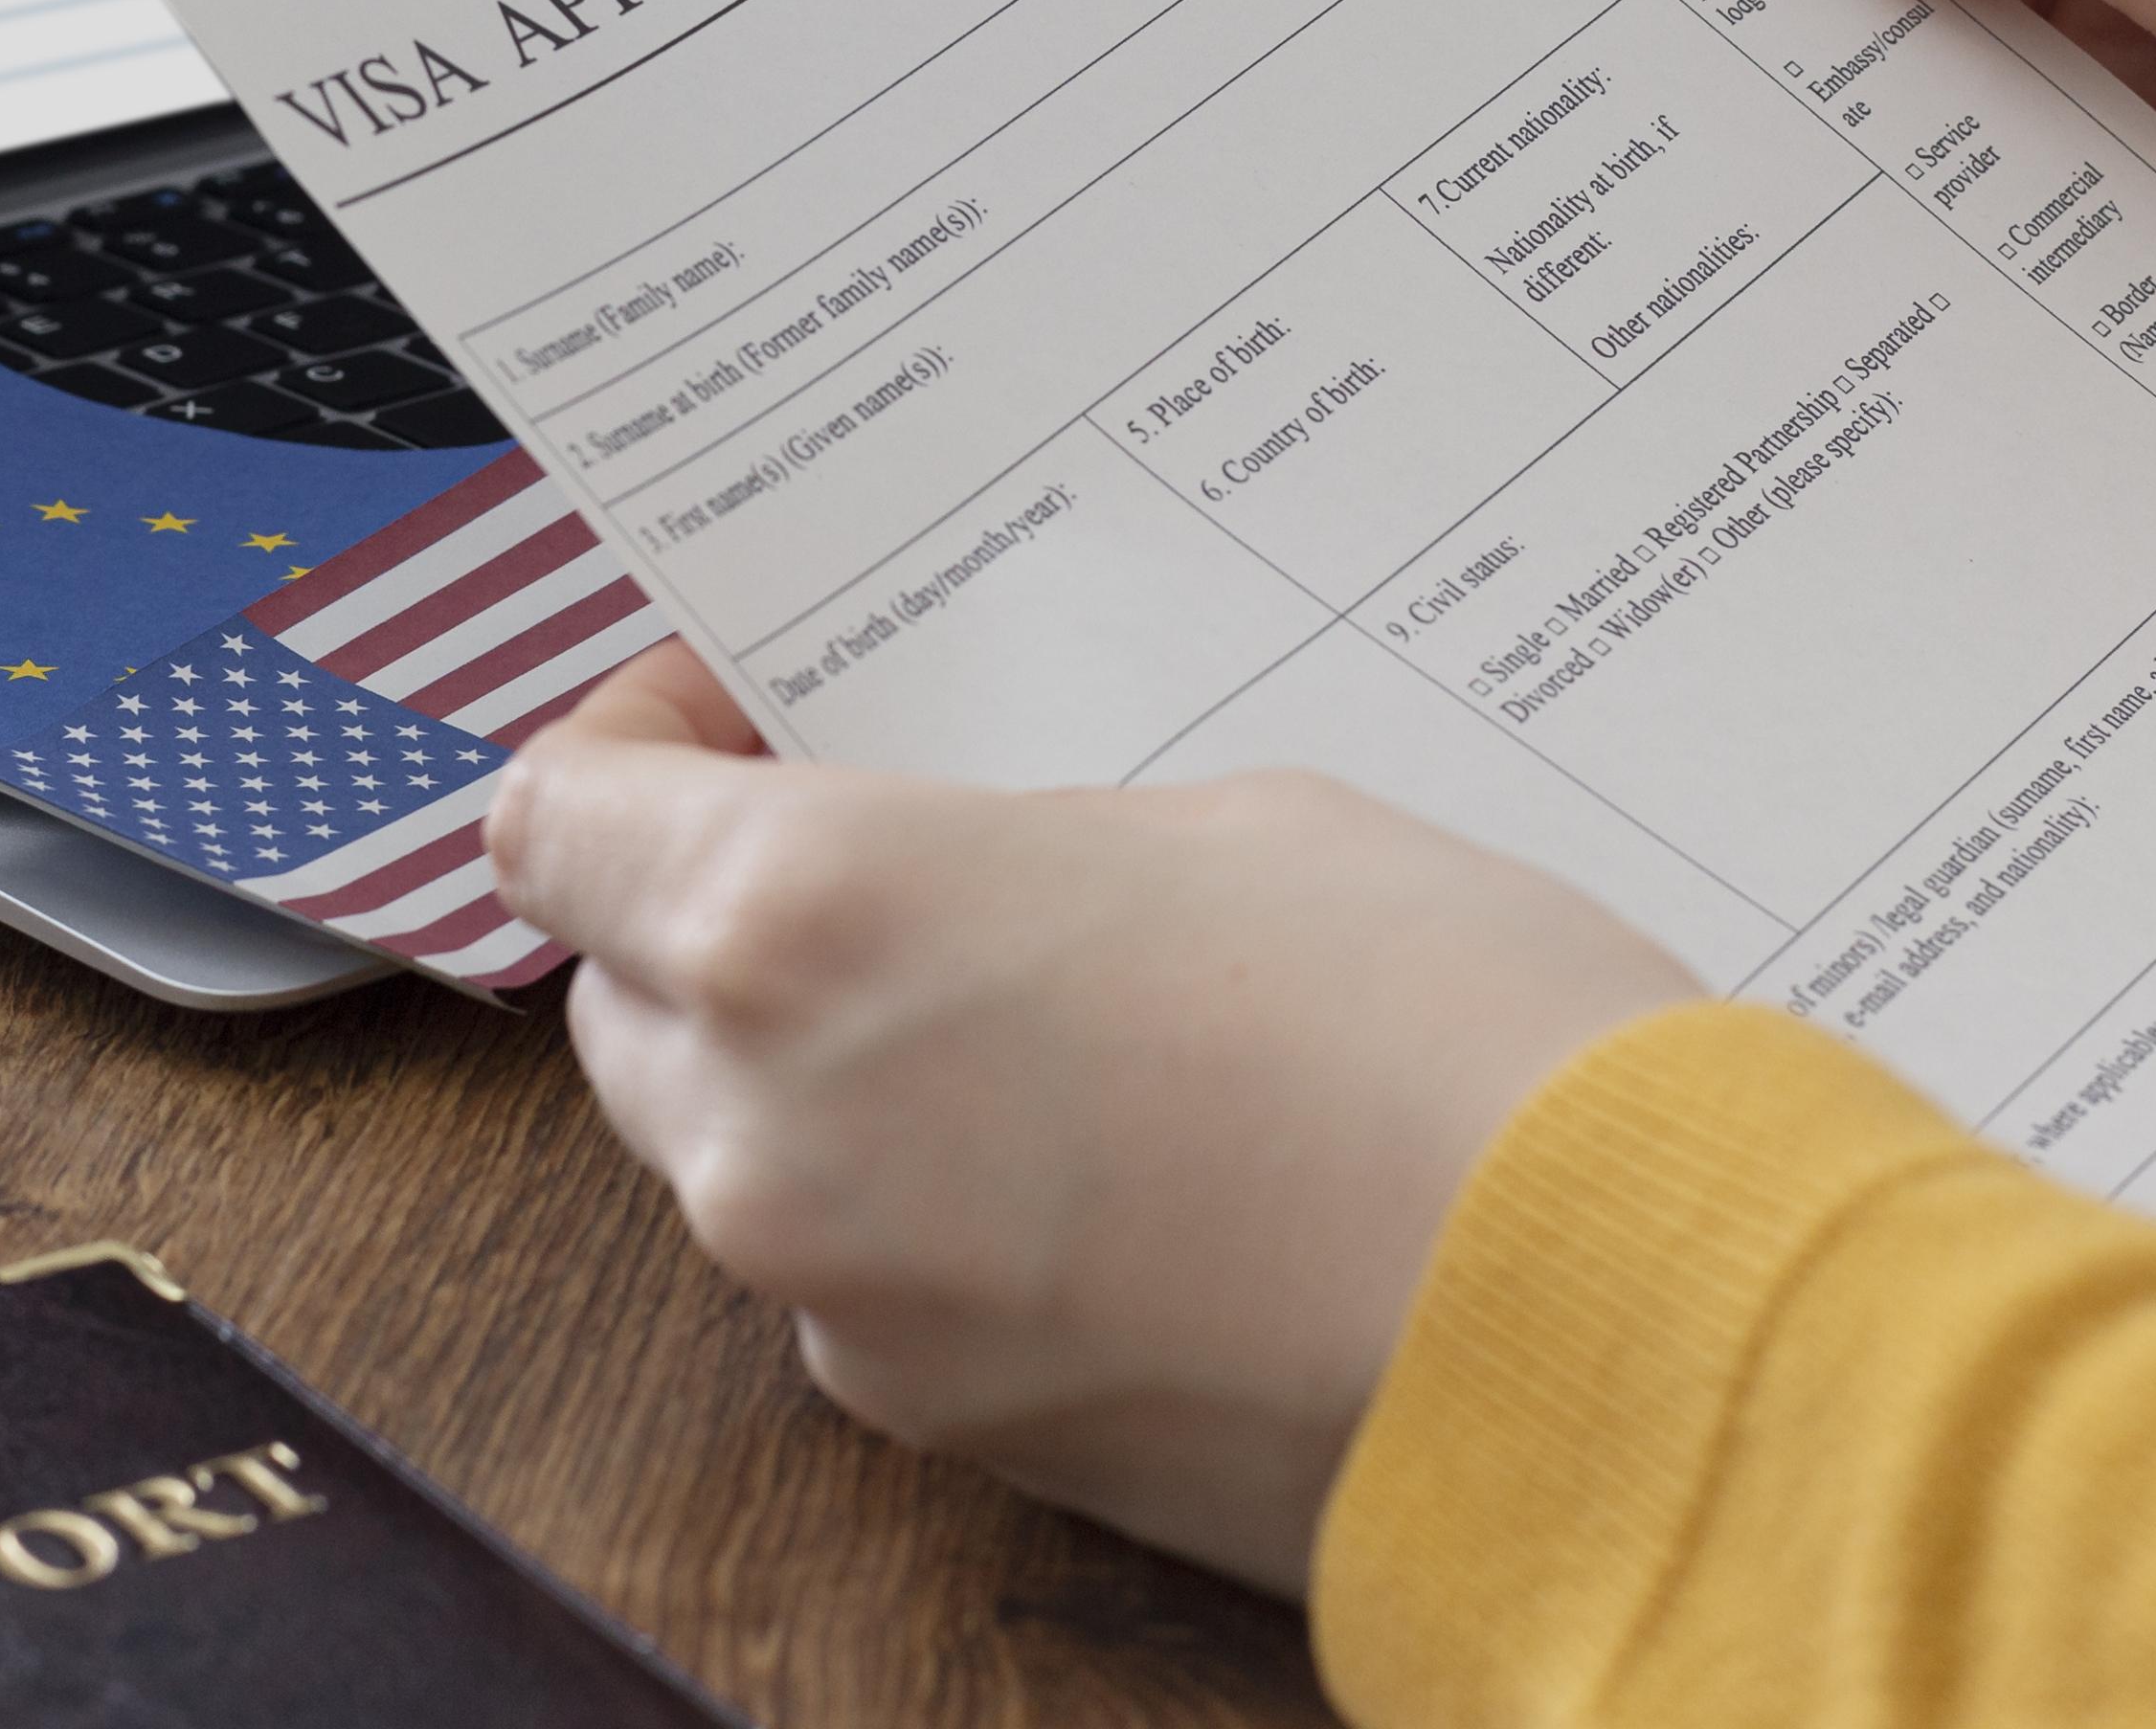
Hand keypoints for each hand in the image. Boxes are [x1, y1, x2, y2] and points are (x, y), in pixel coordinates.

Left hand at [484, 643, 1696, 1589]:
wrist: (1603, 1319)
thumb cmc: (1441, 1020)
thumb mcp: (1218, 826)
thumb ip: (1011, 856)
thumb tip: (962, 899)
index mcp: (801, 918)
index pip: (553, 830)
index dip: (626, 758)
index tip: (723, 722)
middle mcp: (768, 1127)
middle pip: (629, 1009)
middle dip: (723, 929)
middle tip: (897, 862)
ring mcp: (845, 1307)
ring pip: (740, 1159)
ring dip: (831, 1080)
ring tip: (1043, 1016)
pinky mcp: (947, 1433)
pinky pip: (865, 1285)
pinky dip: (934, 1216)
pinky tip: (1116, 1161)